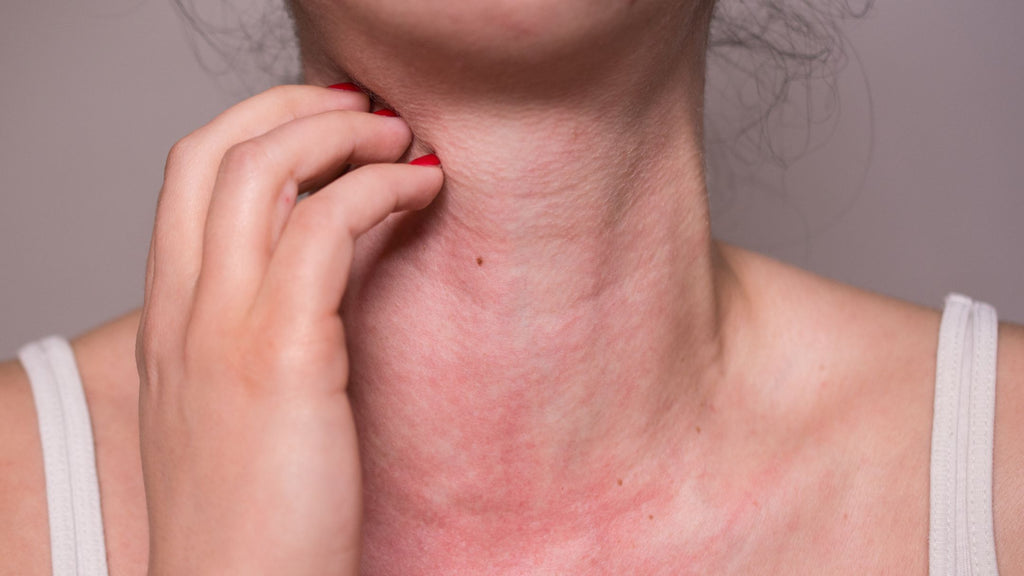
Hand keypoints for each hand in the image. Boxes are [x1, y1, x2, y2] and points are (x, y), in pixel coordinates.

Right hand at [135, 85, 442, 574]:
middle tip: (365, 111)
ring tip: (401, 139)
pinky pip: (328, 226)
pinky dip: (378, 188)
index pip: (187, 178)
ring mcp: (223, 329)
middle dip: (292, 108)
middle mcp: (184, 312)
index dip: (258, 129)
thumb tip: (330, 272)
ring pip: (264, 171)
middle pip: (214, 151)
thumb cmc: (254, 522)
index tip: (325, 127)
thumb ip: (263, 335)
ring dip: (342, 134)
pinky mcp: (281, 356)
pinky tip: (422, 190)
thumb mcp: (238, 411)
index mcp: (170, 322)